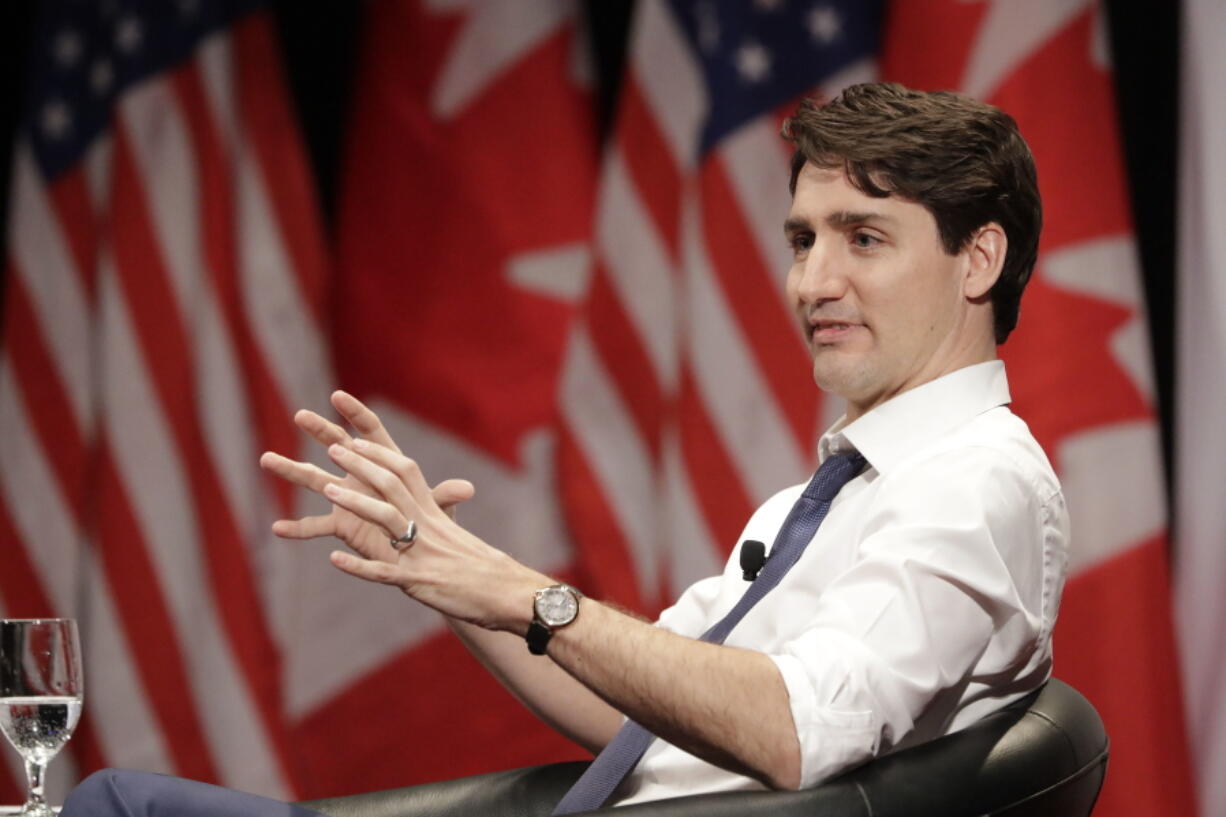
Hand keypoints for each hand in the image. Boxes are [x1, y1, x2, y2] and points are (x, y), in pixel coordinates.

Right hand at [260, 390, 474, 565]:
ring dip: (291, 470)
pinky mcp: (342, 525)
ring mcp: (348, 498)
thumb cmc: (432, 523)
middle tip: (299, 415)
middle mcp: (362, 476)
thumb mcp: (437, 510)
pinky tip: (277, 529)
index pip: (370, 432)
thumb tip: (467, 489)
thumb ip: (444, 498)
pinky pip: (316, 526)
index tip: (336, 396)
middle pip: (338, 447)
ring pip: (315, 480)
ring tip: (266, 459)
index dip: (355, 414)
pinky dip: (298, 528)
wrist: (420, 552)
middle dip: (319, 431)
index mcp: (386, 464)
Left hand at [317, 438, 550, 631]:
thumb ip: (438, 521)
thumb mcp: (458, 538)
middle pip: (392, 486)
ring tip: (327, 489)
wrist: (509, 594)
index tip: (355, 440)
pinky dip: (359, 566)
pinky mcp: (418, 582)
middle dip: (361, 466)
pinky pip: (385, 572)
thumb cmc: (486, 569)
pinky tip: (334, 559)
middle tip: (333, 449)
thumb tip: (432, 512)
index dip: (380, 455)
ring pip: (387, 518)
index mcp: (435, 515)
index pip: (407, 473)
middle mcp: (428, 527)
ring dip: (356, 502)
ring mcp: (422, 554)